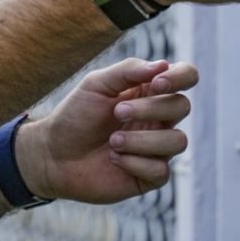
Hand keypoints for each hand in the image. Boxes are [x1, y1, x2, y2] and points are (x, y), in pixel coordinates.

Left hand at [17, 58, 197, 203]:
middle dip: (150, 109)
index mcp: (149, 91)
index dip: (180, 77)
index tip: (156, 84)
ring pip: (178, 141)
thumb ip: (128, 70)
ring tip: (113, 141)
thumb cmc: (76, 115)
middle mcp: (158, 118)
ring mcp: (156, 147)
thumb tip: (163, 64)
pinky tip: (114, 159)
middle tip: (117, 112)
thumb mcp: (96, 84)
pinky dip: (135, 162)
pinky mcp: (150, 176)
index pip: (186, 76)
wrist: (53, 154)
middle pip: (182, 106)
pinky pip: (161, 170)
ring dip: (142, 140)